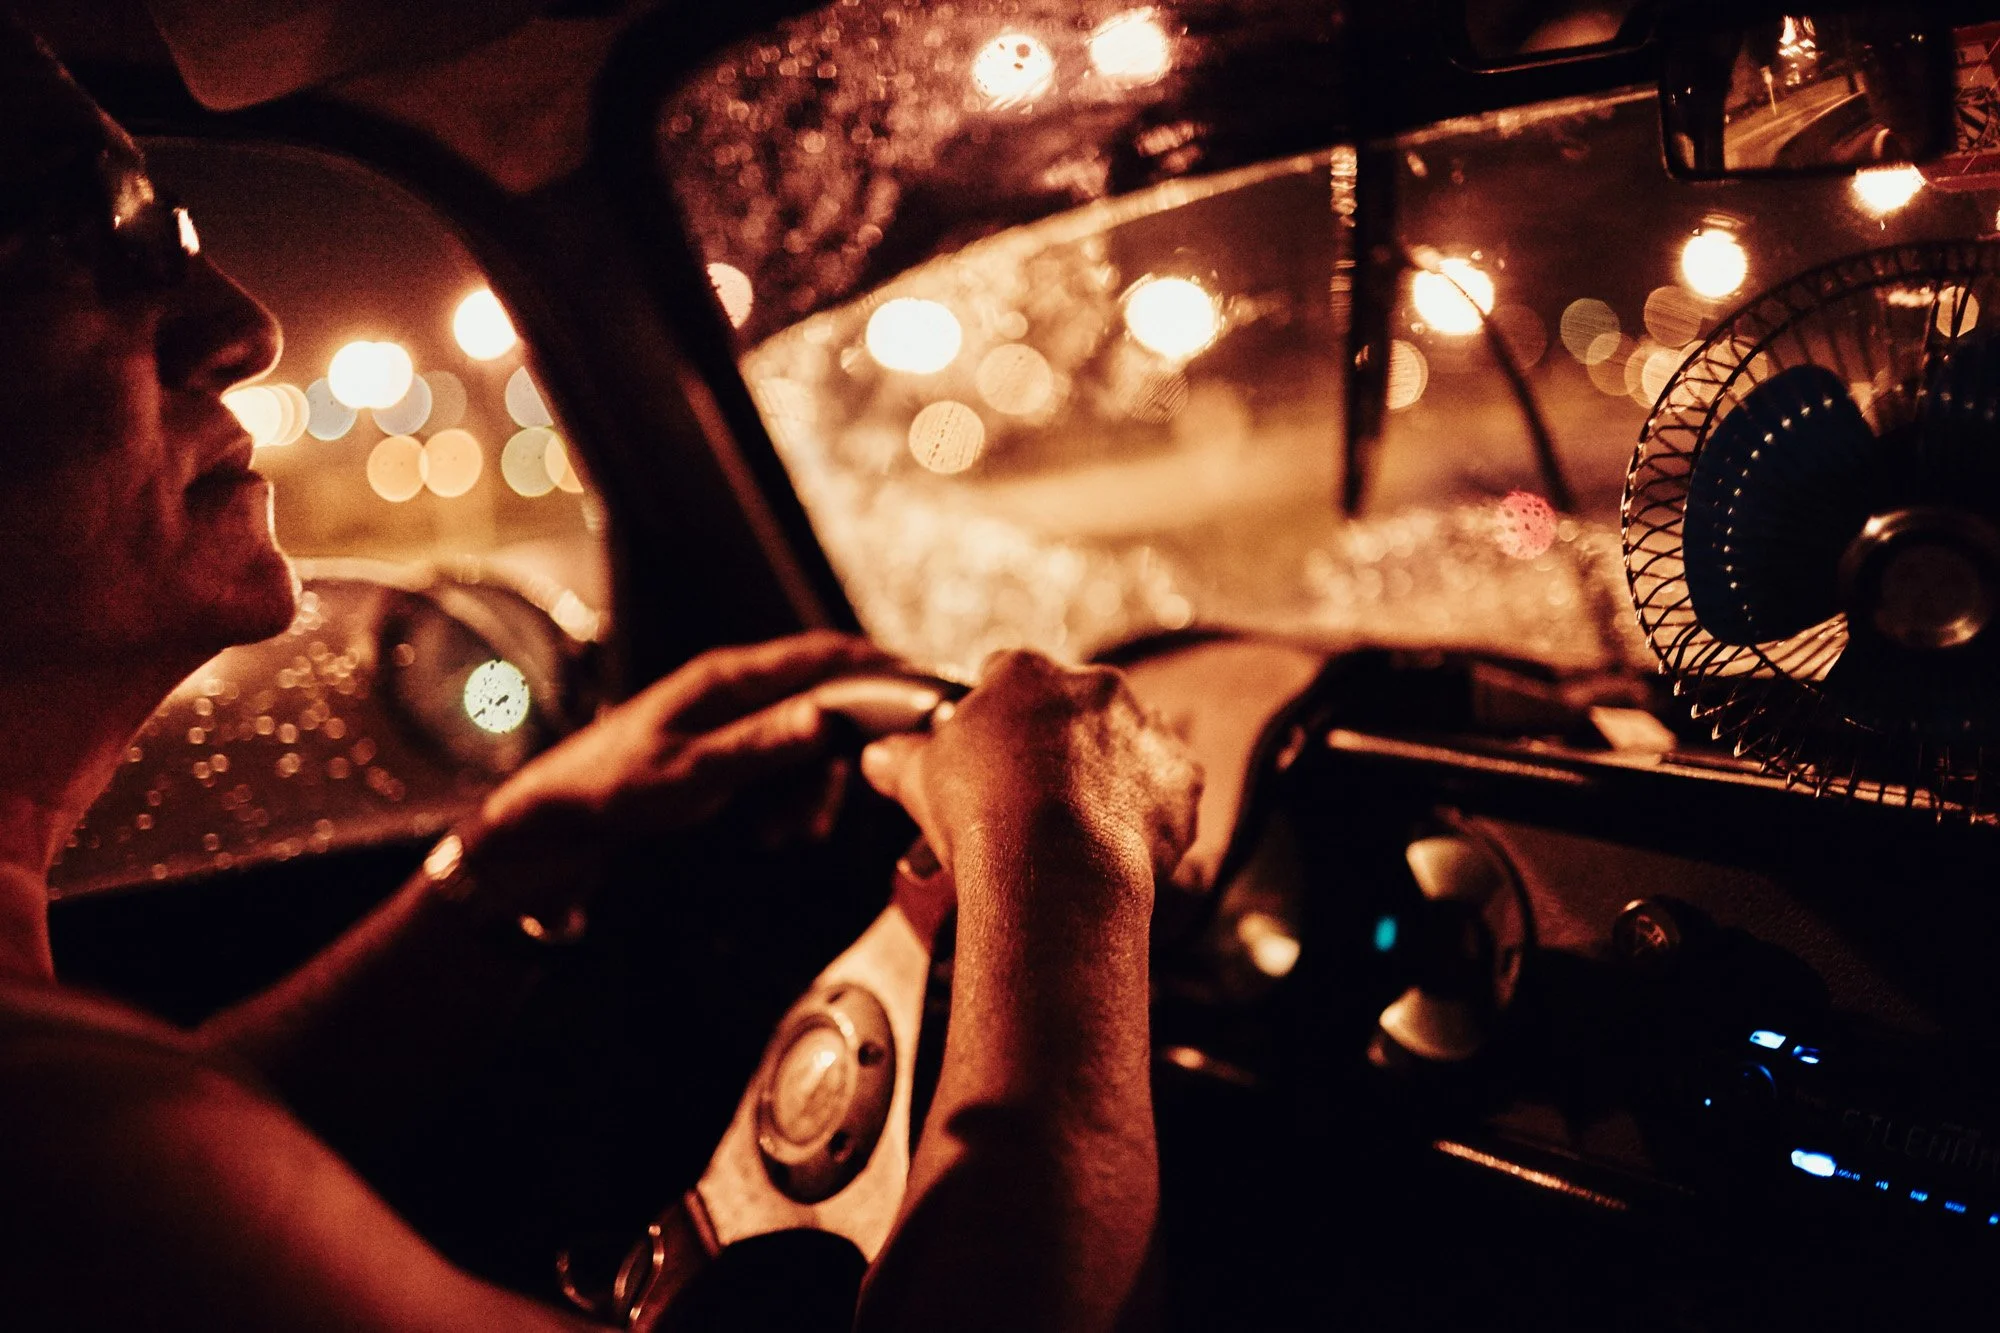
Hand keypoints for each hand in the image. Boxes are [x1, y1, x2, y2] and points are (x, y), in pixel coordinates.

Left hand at [474, 631, 895, 866]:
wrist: (556, 820)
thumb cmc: (610, 788)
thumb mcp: (693, 773)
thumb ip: (764, 743)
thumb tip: (831, 716)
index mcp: (728, 678)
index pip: (823, 655)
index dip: (879, 668)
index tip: (921, 692)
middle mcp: (735, 688)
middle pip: (825, 701)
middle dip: (843, 753)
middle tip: (844, 803)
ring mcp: (732, 717)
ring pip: (806, 741)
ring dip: (813, 788)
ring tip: (791, 832)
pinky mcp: (727, 747)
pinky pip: (783, 764)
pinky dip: (791, 798)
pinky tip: (774, 831)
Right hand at [858, 651, 1200, 919]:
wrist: (1057, 869)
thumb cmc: (983, 814)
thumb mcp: (919, 778)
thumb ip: (900, 758)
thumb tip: (878, 757)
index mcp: (1027, 672)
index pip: (1006, 677)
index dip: (994, 719)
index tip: (988, 758)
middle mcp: (1094, 686)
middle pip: (1072, 709)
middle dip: (1056, 746)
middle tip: (1031, 800)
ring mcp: (1145, 729)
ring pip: (1126, 745)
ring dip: (1108, 774)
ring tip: (1077, 829)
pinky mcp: (1182, 778)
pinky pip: (1166, 791)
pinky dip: (1148, 814)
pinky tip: (1116, 845)